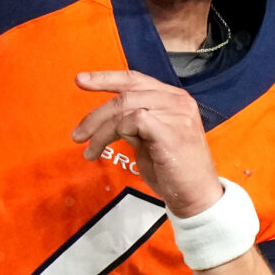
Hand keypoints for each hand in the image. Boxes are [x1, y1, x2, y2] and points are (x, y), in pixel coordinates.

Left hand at [74, 70, 222, 215]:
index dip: (106, 78)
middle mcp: (177, 100)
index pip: (135, 79)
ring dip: (100, 130)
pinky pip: (132, 120)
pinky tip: (105, 151)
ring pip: (125, 107)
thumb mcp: (149, 141)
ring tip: (90, 150)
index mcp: (173, 99)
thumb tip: (109, 120)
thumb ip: (133, 125)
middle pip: (126, 92)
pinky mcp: (171, 129)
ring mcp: (176, 112)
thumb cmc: (173, 172)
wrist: (196, 196)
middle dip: (96, 114)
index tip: (81, 80)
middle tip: (77, 134)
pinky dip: (112, 134)